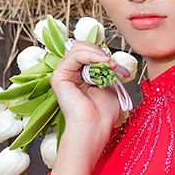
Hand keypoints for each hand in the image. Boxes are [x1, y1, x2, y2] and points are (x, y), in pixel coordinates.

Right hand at [48, 39, 123, 174]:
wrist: (94, 128)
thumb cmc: (102, 114)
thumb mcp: (109, 85)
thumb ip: (106, 69)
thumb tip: (108, 56)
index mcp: (79, 74)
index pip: (87, 51)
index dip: (101, 53)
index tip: (116, 65)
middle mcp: (69, 72)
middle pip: (81, 46)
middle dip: (100, 51)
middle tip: (112, 64)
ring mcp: (63, 73)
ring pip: (78, 47)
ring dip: (97, 52)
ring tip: (108, 64)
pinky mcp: (59, 76)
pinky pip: (75, 55)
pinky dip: (91, 55)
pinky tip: (102, 62)